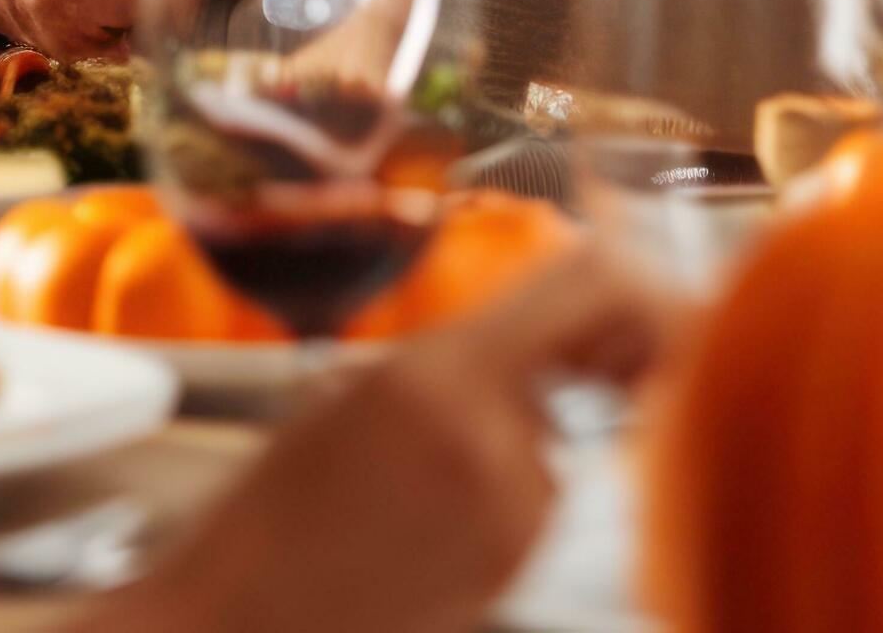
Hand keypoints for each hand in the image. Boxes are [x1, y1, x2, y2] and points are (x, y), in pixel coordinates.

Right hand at [87, 247, 682, 632]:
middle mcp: (492, 443)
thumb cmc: (274, 503)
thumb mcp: (357, 386)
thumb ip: (460, 346)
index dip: (632, 282)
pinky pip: (539, 500)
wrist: (249, 610)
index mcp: (438, 377)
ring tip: (427, 463)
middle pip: (591, 362)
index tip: (634, 285)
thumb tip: (561, 307)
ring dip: (523, 435)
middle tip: (559, 356)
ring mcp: (513, 514)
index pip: (592, 290)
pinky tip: (431, 512)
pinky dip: (504, 494)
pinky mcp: (516, 567)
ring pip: (558, 436)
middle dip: (589, 355)